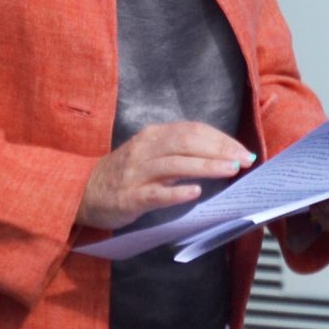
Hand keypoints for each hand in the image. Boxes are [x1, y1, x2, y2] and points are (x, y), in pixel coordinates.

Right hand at [79, 121, 250, 230]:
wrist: (84, 191)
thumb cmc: (124, 174)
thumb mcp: (149, 153)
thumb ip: (178, 152)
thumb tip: (219, 155)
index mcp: (153, 136)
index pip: (192, 131)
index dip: (220, 139)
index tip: (243, 150)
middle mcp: (145, 149)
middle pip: (187, 143)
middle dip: (219, 150)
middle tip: (244, 160)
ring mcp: (137, 173)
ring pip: (175, 165)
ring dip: (205, 166)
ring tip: (230, 170)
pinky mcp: (130, 197)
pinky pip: (156, 193)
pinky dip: (176, 192)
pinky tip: (195, 192)